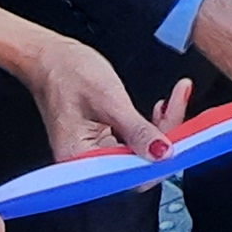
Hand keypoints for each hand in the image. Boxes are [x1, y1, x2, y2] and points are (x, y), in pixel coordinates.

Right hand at [12, 28, 185, 157]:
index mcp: (80, 159)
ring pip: (141, 154)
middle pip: (139, 166)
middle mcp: (86, 163)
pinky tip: (160, 110)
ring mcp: (95, 154)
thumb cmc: (66, 72)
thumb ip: (137, 131)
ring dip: (162, 129)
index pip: (131, 176)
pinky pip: (134, 144)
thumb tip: (163, 154)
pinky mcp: (103, 143)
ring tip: (174, 99)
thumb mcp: (109, 99)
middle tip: (179, 104)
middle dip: (166, 137)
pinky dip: (151, 128)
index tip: (183, 137)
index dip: (161, 159)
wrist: (48, 56)